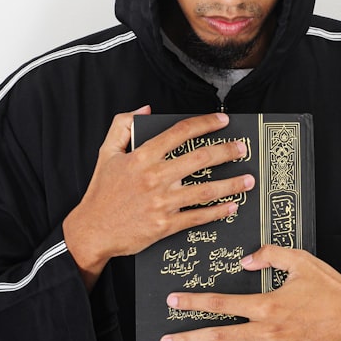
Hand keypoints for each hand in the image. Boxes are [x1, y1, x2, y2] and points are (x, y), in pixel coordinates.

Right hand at [63, 106, 254, 288]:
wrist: (92, 231)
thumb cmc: (100, 192)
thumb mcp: (106, 153)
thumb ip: (122, 125)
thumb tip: (145, 109)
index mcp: (141, 157)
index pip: (180, 133)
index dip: (205, 124)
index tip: (222, 121)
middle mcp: (154, 178)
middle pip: (200, 159)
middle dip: (226, 151)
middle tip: (242, 148)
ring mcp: (161, 202)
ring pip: (205, 190)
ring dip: (231, 184)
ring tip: (248, 180)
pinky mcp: (165, 225)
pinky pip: (198, 216)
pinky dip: (218, 211)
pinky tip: (232, 206)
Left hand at [158, 245, 340, 340]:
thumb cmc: (330, 288)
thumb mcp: (300, 260)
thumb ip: (269, 255)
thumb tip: (246, 260)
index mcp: (267, 304)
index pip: (221, 304)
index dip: (194, 303)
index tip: (173, 302)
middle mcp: (268, 331)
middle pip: (219, 337)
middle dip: (188, 339)